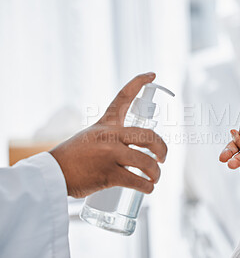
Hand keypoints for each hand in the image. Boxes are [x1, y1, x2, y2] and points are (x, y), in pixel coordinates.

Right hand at [50, 73, 167, 197]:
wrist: (53, 174)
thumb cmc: (74, 156)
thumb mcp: (92, 136)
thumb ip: (113, 137)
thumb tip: (138, 150)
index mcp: (106, 124)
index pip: (123, 97)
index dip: (138, 83)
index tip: (151, 74)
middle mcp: (110, 136)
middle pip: (148, 136)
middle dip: (162, 148)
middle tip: (163, 157)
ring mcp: (110, 154)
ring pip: (146, 162)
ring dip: (156, 173)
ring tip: (154, 179)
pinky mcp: (108, 174)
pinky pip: (137, 181)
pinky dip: (147, 187)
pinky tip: (148, 188)